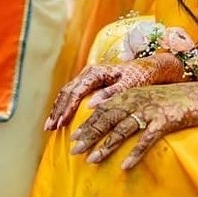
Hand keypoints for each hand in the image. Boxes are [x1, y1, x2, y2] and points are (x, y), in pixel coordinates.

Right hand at [44, 53, 182, 130]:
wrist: (148, 68)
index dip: (67, 108)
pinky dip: (64, 107)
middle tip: (49, 128)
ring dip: (58, 109)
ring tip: (50, 127)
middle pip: (67, 92)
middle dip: (57, 110)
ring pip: (66, 93)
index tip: (61, 123)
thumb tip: (92, 105)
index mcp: (96, 73)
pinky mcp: (89, 83)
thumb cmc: (140, 77)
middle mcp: (88, 73)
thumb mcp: (129, 85)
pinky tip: (60, 119)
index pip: (76, 92)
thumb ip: (111, 94)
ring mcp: (87, 77)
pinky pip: (72, 95)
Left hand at [69, 83, 197, 169]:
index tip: (73, 137)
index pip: (102, 110)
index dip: (87, 123)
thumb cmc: (171, 99)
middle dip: (89, 135)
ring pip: (122, 130)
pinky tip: (125, 166)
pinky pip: (146, 140)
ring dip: (105, 146)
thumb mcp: (145, 97)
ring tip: (91, 160)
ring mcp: (149, 111)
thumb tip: (105, 113)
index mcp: (129, 95)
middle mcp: (136, 101)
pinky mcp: (164, 122)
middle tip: (74, 150)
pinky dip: (135, 153)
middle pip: (107, 119)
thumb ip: (127, 103)